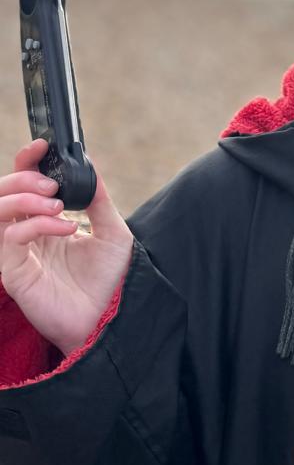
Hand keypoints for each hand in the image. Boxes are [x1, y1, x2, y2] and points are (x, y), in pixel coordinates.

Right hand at [0, 140, 132, 354]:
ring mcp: (16, 253)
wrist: (111, 319)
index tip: (43, 145)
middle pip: (3, 192)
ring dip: (26, 198)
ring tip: (58, 203)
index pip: (23, 184)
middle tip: (53, 183)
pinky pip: (9, 238)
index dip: (26, 160)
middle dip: (24, 177)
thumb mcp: (112, 232)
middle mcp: (26, 235)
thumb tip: (89, 164)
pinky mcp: (14, 272)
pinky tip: (64, 228)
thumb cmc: (110, 280)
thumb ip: (99, 200)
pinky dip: (35, 225)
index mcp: (43, 222)